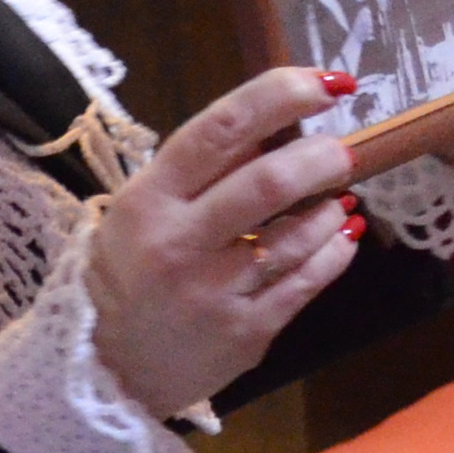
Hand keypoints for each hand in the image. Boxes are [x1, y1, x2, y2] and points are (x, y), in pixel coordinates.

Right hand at [91, 66, 366, 421]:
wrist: (110, 367)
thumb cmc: (133, 271)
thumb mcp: (145, 210)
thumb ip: (203, 170)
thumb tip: (280, 123)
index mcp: (148, 199)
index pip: (221, 129)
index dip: (282, 97)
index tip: (330, 85)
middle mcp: (178, 243)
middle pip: (269, 182)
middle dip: (323, 158)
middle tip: (343, 153)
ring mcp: (213, 292)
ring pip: (298, 234)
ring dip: (330, 208)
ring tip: (335, 199)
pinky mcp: (245, 333)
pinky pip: (308, 281)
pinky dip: (335, 250)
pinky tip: (340, 236)